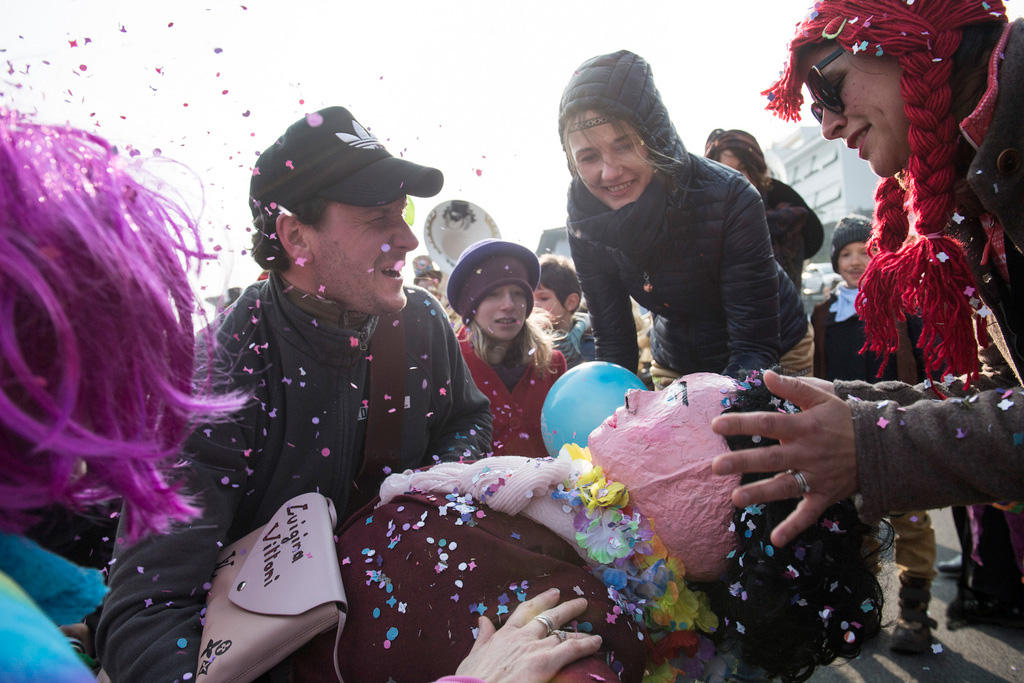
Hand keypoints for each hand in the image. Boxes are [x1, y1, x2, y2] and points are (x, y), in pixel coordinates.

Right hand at [454, 587, 601, 682]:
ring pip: (563, 633)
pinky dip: (586, 644)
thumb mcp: (473, 655)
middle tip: (580, 602)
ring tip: (594, 628)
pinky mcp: (546, 661)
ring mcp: (535, 647)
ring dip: (580, 630)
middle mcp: (522, 636)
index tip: (553, 594)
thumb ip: (482, 637)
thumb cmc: (473, 679)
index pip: (525, 611)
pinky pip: (572, 648)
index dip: (541, 601)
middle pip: (549, 616)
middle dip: (566, 608)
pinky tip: (597, 642)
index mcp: (504, 634)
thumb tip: (482, 620)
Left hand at [710, 370, 856, 546]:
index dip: (742, 423)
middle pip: (770, 457)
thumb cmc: (845, 419)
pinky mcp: (824, 495)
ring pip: (784, 486)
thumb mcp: (823, 397)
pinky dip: (793, 527)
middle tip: (715, 466)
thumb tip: (765, 376)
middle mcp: (807, 452)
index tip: (715, 425)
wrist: (883, 446)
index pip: (768, 422)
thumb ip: (793, 387)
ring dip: (760, 494)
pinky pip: (808, 514)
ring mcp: (816, 476)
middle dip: (742, 462)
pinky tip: (776, 541)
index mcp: (804, 426)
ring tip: (735, 499)